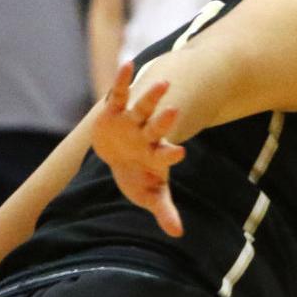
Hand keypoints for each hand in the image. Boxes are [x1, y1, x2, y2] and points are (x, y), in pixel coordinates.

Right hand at [91, 61, 184, 235]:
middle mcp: (147, 136)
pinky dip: (123, 79)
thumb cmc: (139, 176)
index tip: (180, 154)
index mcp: (155, 156)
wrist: (121, 158)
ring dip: (152, 96)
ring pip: (144, 107)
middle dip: (165, 120)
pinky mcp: (116, 111)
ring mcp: (133, 122)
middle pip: (157, 127)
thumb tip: (177, 233)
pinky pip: (120, 93)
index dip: (171, 155)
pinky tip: (128, 63)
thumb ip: (163, 209)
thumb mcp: (149, 195)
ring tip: (165, 81)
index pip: (165, 155)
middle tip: (176, 110)